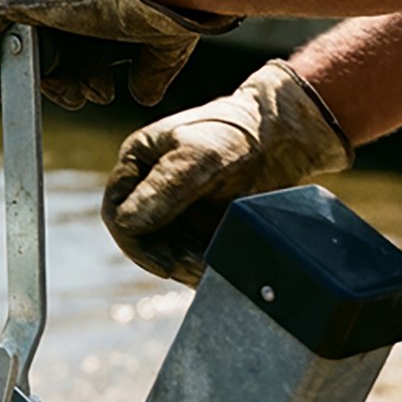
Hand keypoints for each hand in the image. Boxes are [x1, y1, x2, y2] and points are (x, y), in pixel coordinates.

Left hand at [0, 0, 239, 109]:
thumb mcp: (162, 38)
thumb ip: (148, 68)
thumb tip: (143, 96)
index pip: (71, 25)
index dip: (84, 64)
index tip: (102, 87)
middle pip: (47, 35)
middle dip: (68, 74)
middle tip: (91, 95)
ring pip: (23, 38)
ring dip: (43, 76)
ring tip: (71, 97)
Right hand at [101, 60, 353, 285]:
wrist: (285, 137)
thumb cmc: (240, 134)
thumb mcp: (200, 157)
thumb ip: (163, 188)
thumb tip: (126, 225)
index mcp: (137, 161)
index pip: (116, 213)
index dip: (136, 243)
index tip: (166, 263)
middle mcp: (147, 185)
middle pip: (139, 238)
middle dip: (165, 258)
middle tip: (197, 267)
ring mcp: (171, 206)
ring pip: (162, 250)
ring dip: (183, 265)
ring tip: (211, 267)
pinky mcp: (194, 222)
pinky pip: (185, 253)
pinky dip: (198, 264)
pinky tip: (217, 266)